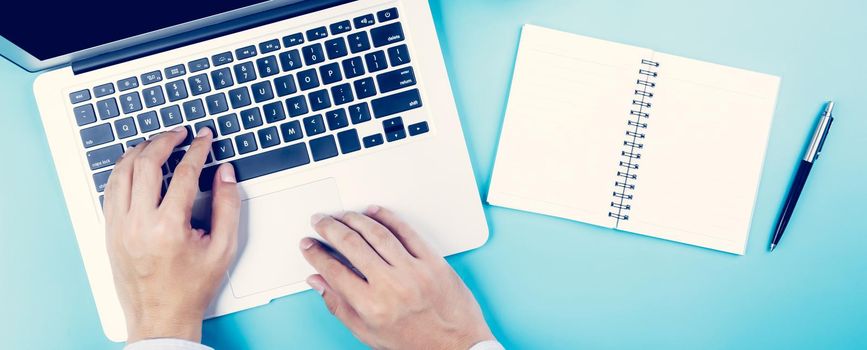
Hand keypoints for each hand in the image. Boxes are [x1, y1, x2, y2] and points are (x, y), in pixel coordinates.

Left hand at [103, 126, 239, 342]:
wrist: (161, 318)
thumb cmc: (191, 287)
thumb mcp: (223, 248)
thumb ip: (227, 206)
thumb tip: (225, 173)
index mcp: (168, 227)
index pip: (183, 173)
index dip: (197, 150)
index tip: (204, 138)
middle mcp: (138, 224)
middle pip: (146, 164)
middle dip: (165, 141)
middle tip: (179, 133)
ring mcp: (119, 227)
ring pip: (122, 173)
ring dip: (139, 151)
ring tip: (156, 142)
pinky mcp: (109, 232)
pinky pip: (110, 190)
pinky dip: (122, 171)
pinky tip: (134, 165)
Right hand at [300, 206, 493, 349]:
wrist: (457, 345)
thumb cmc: (415, 342)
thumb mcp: (368, 332)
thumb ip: (339, 305)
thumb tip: (317, 281)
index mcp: (371, 306)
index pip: (333, 270)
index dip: (316, 254)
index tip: (308, 244)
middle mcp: (391, 286)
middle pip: (351, 244)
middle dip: (330, 229)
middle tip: (320, 222)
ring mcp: (413, 270)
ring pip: (377, 233)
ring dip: (354, 219)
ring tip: (343, 215)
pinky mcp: (432, 261)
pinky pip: (406, 231)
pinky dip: (387, 218)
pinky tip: (374, 212)